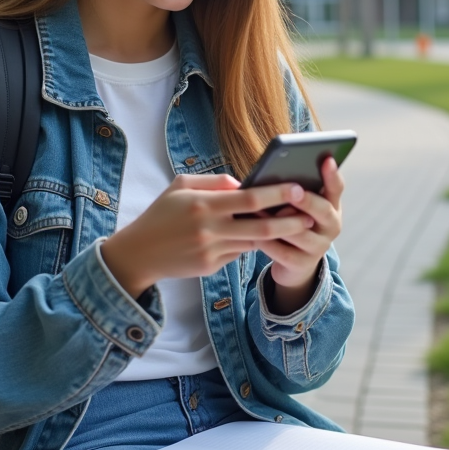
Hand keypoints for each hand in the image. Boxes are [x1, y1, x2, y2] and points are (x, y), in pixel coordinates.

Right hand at [100, 175, 313, 298]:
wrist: (138, 254)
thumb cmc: (161, 214)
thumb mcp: (181, 186)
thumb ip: (214, 181)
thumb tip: (243, 184)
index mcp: (203, 204)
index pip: (249, 199)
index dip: (276, 195)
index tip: (297, 188)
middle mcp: (209, 229)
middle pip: (260, 227)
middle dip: (289, 221)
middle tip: (310, 214)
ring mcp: (211, 251)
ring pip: (253, 242)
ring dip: (275, 235)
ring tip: (295, 224)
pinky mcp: (210, 268)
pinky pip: (238, 253)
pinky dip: (251, 244)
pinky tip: (263, 237)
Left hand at [259, 156, 343, 313]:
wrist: (295, 263)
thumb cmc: (292, 223)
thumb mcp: (298, 207)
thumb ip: (294, 192)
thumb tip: (275, 171)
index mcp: (332, 206)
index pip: (337, 188)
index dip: (332, 174)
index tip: (326, 159)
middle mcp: (332, 226)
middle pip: (322, 210)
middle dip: (306, 200)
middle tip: (293, 192)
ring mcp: (319, 247)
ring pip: (299, 232)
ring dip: (278, 221)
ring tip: (258, 210)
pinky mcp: (302, 264)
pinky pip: (282, 251)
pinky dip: (266, 241)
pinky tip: (251, 232)